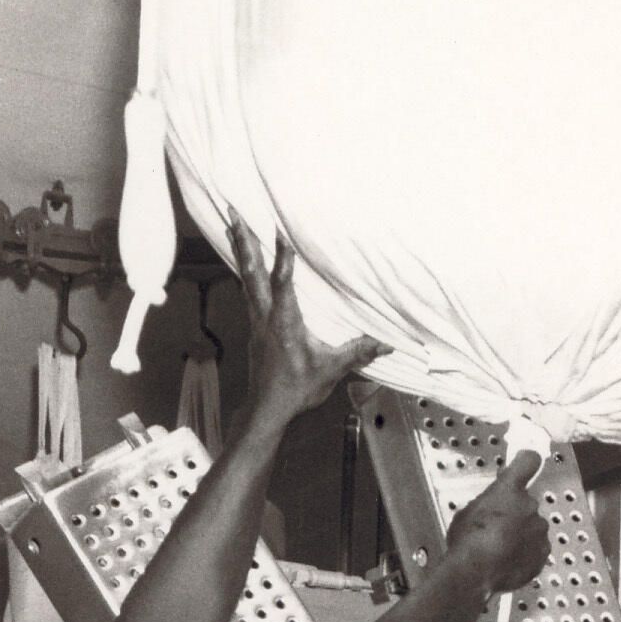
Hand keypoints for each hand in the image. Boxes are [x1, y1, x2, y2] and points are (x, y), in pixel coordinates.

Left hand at [231, 214, 386, 427]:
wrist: (268, 409)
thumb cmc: (297, 390)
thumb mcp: (331, 370)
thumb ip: (358, 352)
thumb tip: (387, 343)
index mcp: (284, 323)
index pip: (282, 284)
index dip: (282, 258)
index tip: (280, 231)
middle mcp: (265, 316)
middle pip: (252, 272)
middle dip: (245, 241)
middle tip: (233, 212)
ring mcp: (256, 320)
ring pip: (246, 277)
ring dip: (240, 250)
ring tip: (233, 224)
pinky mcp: (254, 326)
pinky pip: (247, 290)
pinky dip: (245, 269)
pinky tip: (244, 260)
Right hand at [446, 452, 550, 593]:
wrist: (475, 573)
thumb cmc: (467, 541)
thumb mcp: (468, 512)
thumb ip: (486, 503)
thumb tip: (490, 508)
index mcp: (509, 489)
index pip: (529, 461)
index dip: (527, 462)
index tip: (524, 462)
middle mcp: (529, 505)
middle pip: (527, 503)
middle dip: (516, 513)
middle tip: (497, 528)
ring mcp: (539, 530)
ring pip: (533, 528)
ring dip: (522, 535)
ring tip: (501, 549)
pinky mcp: (542, 553)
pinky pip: (536, 549)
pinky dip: (526, 554)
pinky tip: (508, 561)